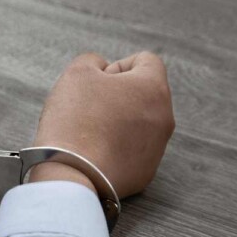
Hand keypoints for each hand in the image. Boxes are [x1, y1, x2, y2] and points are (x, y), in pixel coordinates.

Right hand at [29, 52, 174, 197]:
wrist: (71, 174)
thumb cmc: (74, 121)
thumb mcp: (76, 73)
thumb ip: (93, 61)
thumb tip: (102, 70)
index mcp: (153, 87)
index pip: (145, 61)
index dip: (116, 67)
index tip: (95, 84)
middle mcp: (164, 118)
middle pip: (142, 95)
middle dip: (116, 97)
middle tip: (87, 109)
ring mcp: (157, 149)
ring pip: (138, 125)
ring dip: (116, 123)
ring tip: (87, 134)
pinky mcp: (145, 174)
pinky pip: (131, 153)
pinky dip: (114, 150)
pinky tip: (92, 155)